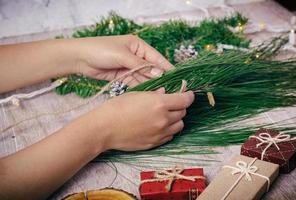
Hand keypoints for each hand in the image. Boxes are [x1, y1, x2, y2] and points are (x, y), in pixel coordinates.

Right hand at [70, 89, 194, 151]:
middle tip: (173, 103)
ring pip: (179, 126)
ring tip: (166, 115)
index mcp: (159, 104)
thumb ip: (155, 94)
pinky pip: (169, 136)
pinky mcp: (155, 143)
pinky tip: (158, 126)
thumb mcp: (136, 95)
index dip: (189, 95)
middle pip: (183, 113)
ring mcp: (160, 133)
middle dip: (180, 106)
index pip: (185, 100)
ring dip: (176, 119)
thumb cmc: (117, 107)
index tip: (188, 93)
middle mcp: (163, 120)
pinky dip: (168, 130)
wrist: (104, 128)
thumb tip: (165, 93)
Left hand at [73, 35, 172, 85]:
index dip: (166, 68)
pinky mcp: (123, 76)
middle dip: (160, 79)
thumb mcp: (123, 56)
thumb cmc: (101, 50)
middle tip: (170, 90)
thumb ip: (141, 66)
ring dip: (151, 85)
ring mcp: (129, 67)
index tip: (177, 78)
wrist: (80, 58)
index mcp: (138, 46)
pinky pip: (135, 83)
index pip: (156, 58)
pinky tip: (148, 94)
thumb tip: (160, 74)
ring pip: (144, 77)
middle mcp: (136, 56)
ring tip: (161, 94)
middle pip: (151, 69)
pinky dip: (141, 88)